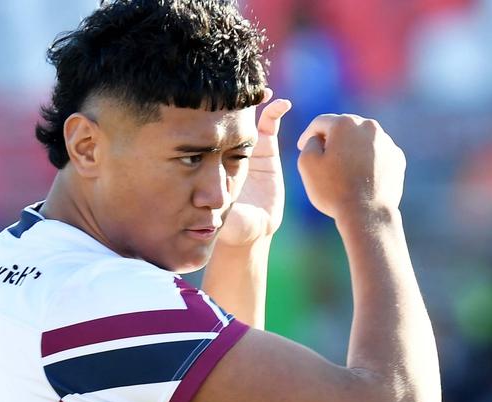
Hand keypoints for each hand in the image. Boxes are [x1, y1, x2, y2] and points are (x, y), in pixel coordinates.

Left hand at [217, 92, 290, 247]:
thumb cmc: (229, 224)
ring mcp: (248, 147)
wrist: (250, 232)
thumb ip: (215, 202)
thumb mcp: (218, 211)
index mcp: (215, 157)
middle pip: (229, 115)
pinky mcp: (268, 150)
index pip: (211, 128)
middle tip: (234, 78)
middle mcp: (229, 148)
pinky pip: (271, 125)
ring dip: (254, 99)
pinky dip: (276, 110)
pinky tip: (283, 103)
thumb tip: (208, 197)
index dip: (211, 109)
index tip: (210, 92)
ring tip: (260, 86)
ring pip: (250, 115)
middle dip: (231, 96)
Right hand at [297, 114, 405, 221]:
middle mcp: (369, 126)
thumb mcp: (308, 165)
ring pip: (363, 140)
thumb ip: (309, 143)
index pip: (321, 122)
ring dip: (351, 150)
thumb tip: (317, 139)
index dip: (308, 134)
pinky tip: (361, 177)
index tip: (302, 146)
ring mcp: (386, 142)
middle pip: (344, 128)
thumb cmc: (334, 190)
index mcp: (345, 124)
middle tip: (322, 156)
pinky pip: (378, 154)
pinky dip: (368, 161)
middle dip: (332, 139)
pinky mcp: (397, 158)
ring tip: (343, 170)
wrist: (367, 214)